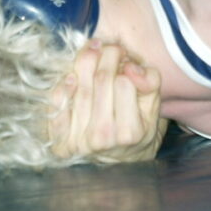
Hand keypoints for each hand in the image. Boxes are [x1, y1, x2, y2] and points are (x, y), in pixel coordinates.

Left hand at [48, 41, 167, 163]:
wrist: (120, 163)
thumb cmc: (138, 129)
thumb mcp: (153, 108)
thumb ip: (151, 84)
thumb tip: (131, 67)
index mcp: (130, 132)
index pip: (123, 82)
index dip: (124, 63)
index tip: (125, 58)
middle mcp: (103, 138)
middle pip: (99, 81)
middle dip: (105, 56)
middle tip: (108, 47)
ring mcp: (79, 142)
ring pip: (79, 89)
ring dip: (84, 63)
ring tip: (92, 52)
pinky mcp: (61, 143)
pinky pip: (57, 106)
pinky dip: (62, 87)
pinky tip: (72, 77)